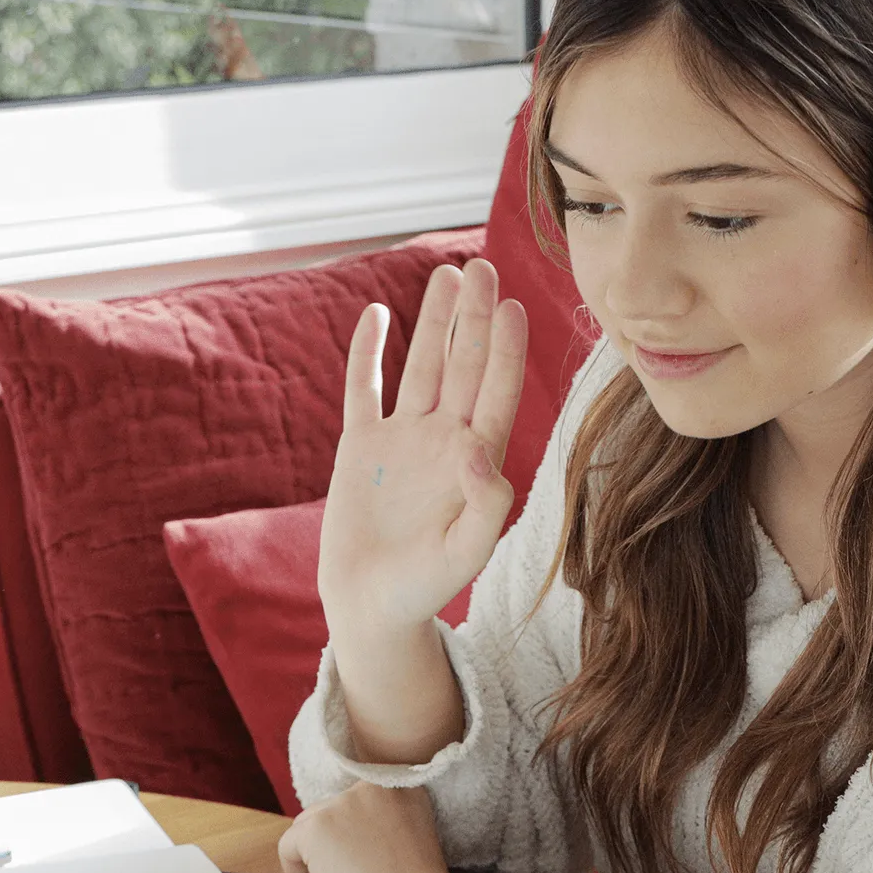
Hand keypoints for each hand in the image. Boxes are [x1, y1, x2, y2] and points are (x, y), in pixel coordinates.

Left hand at [276, 783, 465, 872]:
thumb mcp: (409, 846)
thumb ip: (379, 832)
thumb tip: (340, 845)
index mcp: (400, 788)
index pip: (355, 810)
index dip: (351, 845)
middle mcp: (371, 786)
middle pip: (328, 816)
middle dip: (329, 855)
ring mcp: (343, 804)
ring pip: (305, 831)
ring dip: (313, 867)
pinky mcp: (317, 827)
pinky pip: (288, 849)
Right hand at [318, 259, 528, 635]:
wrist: (372, 605)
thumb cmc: (426, 587)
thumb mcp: (468, 553)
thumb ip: (486, 503)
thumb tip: (479, 444)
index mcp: (475, 460)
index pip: (497, 393)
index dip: (506, 349)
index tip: (512, 305)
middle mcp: (443, 440)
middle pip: (462, 367)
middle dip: (472, 318)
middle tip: (481, 267)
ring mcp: (402, 440)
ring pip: (420, 367)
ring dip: (432, 323)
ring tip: (445, 275)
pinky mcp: (361, 448)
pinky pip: (364, 390)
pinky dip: (367, 353)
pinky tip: (376, 315)